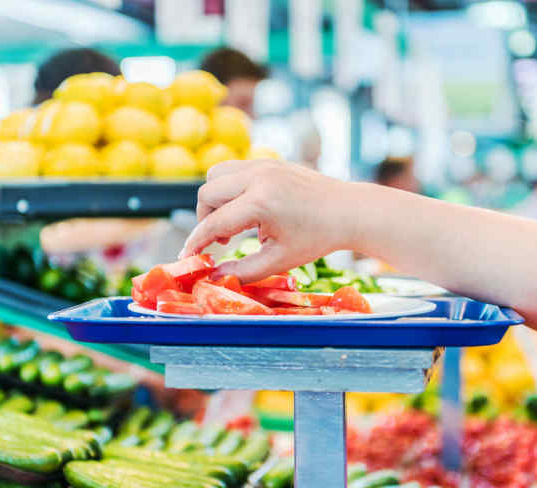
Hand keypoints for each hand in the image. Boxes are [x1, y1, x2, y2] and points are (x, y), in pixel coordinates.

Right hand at [180, 160, 357, 281]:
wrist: (348, 211)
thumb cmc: (317, 238)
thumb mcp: (280, 261)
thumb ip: (243, 271)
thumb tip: (213, 277)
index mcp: (261, 202)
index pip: (214, 223)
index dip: (196, 242)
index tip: (187, 257)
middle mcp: (259, 177)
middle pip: (208, 193)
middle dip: (205, 219)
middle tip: (219, 243)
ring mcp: (265, 164)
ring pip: (217, 174)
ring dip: (215, 199)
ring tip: (232, 224)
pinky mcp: (270, 161)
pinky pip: (236, 169)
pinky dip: (231, 188)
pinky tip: (247, 210)